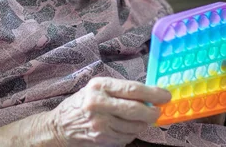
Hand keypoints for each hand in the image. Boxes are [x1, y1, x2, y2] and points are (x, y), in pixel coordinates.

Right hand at [48, 77, 170, 146]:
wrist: (60, 126)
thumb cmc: (82, 103)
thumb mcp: (97, 88)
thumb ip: (120, 90)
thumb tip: (149, 95)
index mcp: (99, 87)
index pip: (132, 89)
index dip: (153, 93)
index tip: (166, 95)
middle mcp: (98, 104)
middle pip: (136, 109)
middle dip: (152, 112)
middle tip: (158, 112)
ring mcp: (100, 123)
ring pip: (134, 126)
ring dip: (142, 124)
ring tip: (139, 119)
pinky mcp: (102, 138)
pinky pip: (127, 137)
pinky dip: (132, 133)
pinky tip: (125, 127)